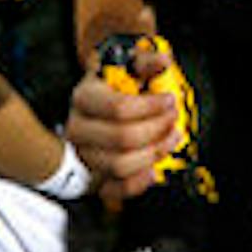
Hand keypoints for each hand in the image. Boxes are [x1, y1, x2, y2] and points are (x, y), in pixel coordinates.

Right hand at [65, 37, 184, 200]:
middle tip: (173, 118)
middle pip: (122, 138)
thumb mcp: (126, 67)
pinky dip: (137, 183)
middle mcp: (78, 129)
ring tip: (170, 137)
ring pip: (120, 165)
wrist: (98, 108)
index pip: (119, 108)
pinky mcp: (92, 178)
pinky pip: (114, 190)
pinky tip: (153, 169)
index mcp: (84, 98)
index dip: (151, 106)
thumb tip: (163, 62)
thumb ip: (146, 62)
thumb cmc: (114, 87)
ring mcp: (83, 155)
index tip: (169, 100)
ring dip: (153, 154)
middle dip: (157, 129)